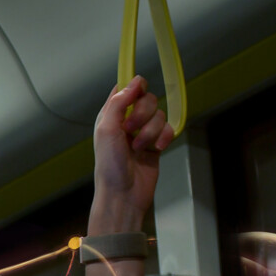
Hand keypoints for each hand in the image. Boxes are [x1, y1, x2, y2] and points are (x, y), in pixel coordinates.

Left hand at [90, 75, 174, 234]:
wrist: (123, 194)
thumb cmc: (109, 165)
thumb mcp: (107, 129)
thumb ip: (119, 103)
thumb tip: (135, 81)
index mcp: (111, 114)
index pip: (126, 88)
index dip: (134, 88)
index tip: (137, 95)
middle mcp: (127, 121)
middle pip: (147, 98)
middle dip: (143, 114)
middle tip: (131, 130)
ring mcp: (143, 132)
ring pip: (159, 114)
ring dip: (151, 131)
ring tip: (139, 148)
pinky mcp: (156, 143)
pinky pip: (168, 129)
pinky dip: (164, 137)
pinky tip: (158, 149)